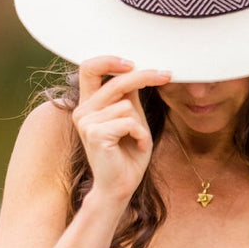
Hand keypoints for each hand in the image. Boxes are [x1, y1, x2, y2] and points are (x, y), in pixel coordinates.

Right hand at [74, 55, 170, 204]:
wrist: (120, 187)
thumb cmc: (128, 154)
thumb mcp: (131, 118)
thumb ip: (128, 96)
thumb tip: (136, 70)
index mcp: (88, 104)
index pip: (89, 68)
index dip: (110, 60)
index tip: (133, 62)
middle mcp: (82, 111)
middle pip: (115, 81)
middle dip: (144, 77)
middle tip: (166, 75)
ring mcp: (86, 122)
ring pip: (126, 105)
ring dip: (140, 124)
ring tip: (136, 140)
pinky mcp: (95, 134)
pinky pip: (129, 122)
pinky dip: (140, 134)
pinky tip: (136, 146)